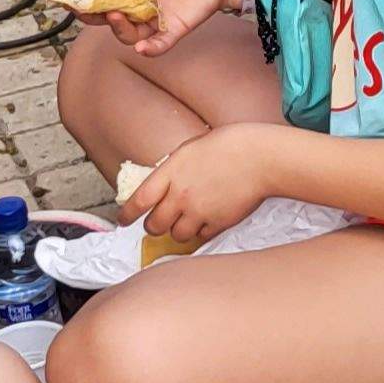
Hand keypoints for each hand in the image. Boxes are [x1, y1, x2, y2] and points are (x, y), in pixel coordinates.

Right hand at [106, 0, 238, 53]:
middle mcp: (140, 3)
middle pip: (111, 18)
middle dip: (94, 17)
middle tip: (84, 11)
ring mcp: (156, 18)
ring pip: (130, 34)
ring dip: (119, 30)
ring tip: (116, 17)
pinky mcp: (174, 29)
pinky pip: (159, 44)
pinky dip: (149, 49)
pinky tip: (142, 47)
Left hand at [123, 123, 274, 240]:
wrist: (260, 157)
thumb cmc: (229, 145)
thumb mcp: (191, 149)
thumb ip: (173, 169)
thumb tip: (163, 185)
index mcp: (171, 172)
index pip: (139, 201)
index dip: (127, 214)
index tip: (123, 220)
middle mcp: (181, 195)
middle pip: (155, 225)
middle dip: (154, 226)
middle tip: (158, 223)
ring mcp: (199, 211)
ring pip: (177, 236)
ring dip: (179, 230)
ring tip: (188, 220)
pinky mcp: (218, 223)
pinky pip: (202, 237)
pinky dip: (202, 231)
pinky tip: (208, 218)